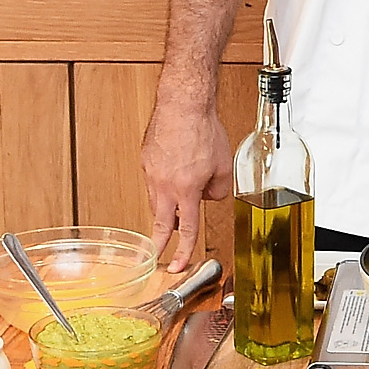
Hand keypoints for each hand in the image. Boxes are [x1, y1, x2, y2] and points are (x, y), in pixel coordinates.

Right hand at [141, 95, 233, 271]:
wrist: (183, 103)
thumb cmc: (203, 129)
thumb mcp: (223, 166)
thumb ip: (218, 190)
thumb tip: (209, 197)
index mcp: (185, 189)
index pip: (186, 229)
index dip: (184, 251)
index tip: (178, 265)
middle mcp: (164, 184)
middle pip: (161, 222)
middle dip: (160, 243)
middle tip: (158, 256)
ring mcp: (151, 172)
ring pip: (156, 200)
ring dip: (167, 207)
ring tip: (181, 201)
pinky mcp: (145, 159)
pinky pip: (154, 181)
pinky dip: (163, 184)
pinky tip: (174, 174)